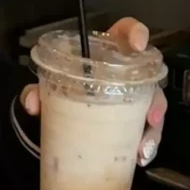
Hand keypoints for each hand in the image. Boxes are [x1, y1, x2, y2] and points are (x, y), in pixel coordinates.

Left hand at [20, 16, 167, 166]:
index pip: (125, 32)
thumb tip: (33, 102)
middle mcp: (124, 73)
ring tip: (142, 150)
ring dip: (152, 131)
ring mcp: (131, 98)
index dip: (136, 32)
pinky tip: (140, 158)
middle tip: (151, 119)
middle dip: (156, 100)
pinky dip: (146, 146)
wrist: (56, 117)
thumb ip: (37, 92)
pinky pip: (146, 132)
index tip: (138, 44)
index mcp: (105, 53)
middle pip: (149, 79)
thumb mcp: (47, 89)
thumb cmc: (59, 90)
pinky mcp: (131, 122)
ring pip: (152, 110)